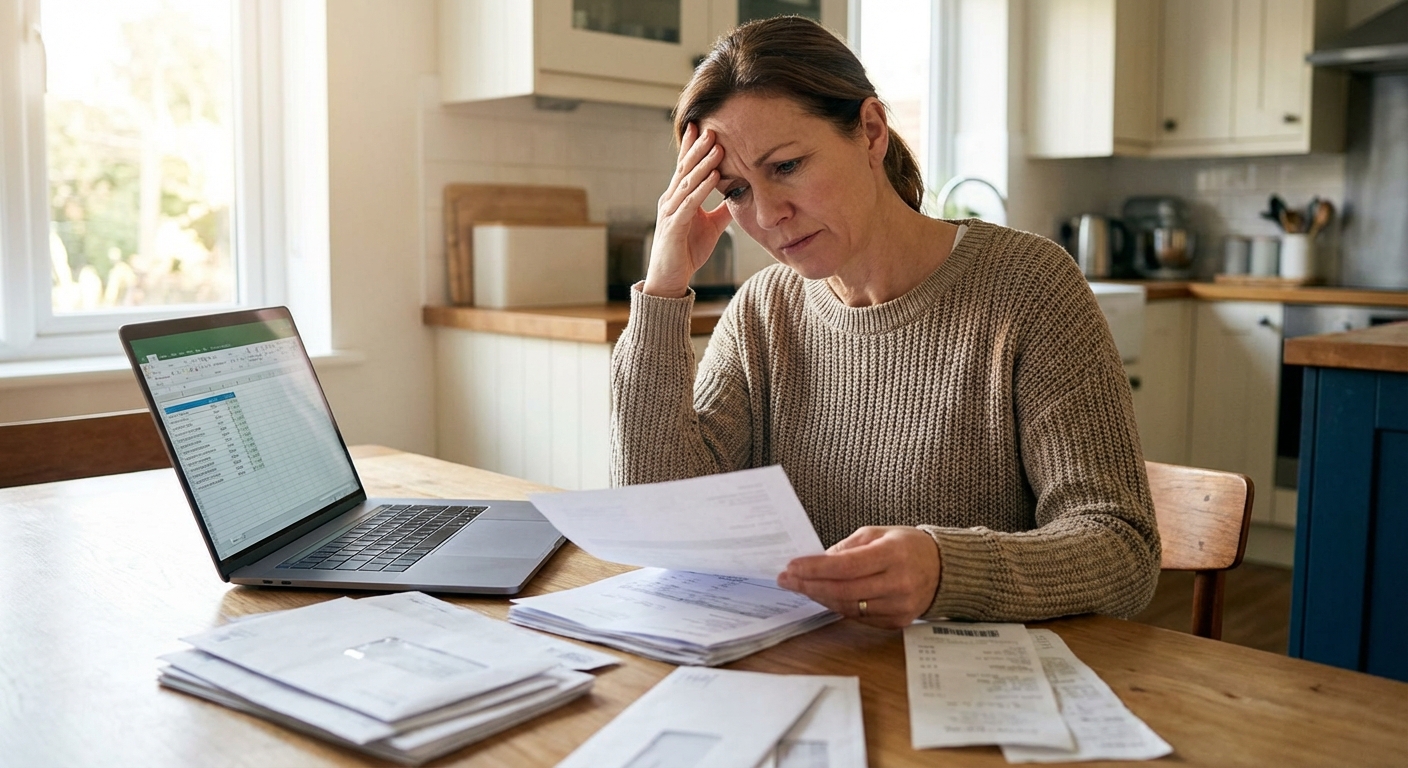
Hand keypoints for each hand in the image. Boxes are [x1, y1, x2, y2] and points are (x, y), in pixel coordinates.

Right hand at [642, 123, 732, 297]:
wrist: (670, 279)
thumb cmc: (687, 251)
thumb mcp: (710, 226)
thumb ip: (722, 209)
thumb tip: (739, 194)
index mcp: (678, 198)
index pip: (684, 167)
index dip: (691, 147)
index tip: (700, 125)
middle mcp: (670, 200)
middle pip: (685, 169)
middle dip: (698, 147)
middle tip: (711, 127)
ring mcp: (670, 212)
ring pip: (687, 182)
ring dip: (702, 164)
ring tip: (716, 146)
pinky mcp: (674, 227)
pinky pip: (689, 204)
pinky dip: (701, 189)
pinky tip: (713, 177)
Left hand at [777, 527, 941, 628]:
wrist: (944, 569)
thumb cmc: (908, 546)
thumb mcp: (878, 534)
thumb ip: (847, 548)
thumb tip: (817, 562)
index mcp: (893, 554)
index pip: (846, 566)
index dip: (815, 568)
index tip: (791, 566)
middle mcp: (898, 583)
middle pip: (843, 590)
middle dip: (809, 585)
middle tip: (786, 579)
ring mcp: (900, 606)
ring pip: (848, 607)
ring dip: (820, 597)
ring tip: (801, 587)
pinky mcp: (898, 622)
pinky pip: (859, 617)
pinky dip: (838, 606)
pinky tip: (824, 596)